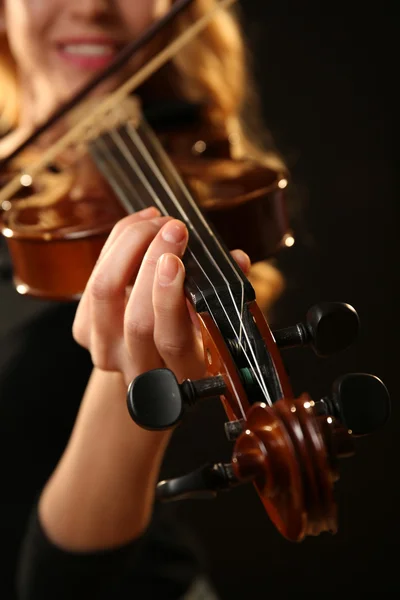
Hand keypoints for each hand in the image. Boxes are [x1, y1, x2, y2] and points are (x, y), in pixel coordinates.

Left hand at [73, 207, 250, 386]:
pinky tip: (137, 225)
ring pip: (104, 292)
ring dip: (128, 246)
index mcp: (178, 371)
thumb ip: (226, 294)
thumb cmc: (188, 339)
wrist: (148, 365)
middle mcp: (137, 366)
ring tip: (155, 219)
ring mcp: (104, 350)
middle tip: (172, 228)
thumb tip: (238, 260)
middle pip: (136, 317)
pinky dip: (114, 244)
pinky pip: (90, 279)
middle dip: (151, 262)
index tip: (176, 260)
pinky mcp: (82, 330)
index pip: (171, 339)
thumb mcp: (212, 329)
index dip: (169, 299)